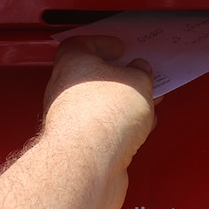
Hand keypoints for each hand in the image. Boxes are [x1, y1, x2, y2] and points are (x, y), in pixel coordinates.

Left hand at [41, 36, 156, 208]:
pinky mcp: (79, 148)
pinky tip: (139, 132)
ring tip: (145, 105)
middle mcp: (63, 90)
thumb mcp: (137, 82)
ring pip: (98, 107)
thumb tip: (141, 71)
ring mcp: (69, 121)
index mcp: (72, 63)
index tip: (119, 47)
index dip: (103, 43)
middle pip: (91, 77)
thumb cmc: (102, 117)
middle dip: (118, 78)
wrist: (88, 164)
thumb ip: (140, 73)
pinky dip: (120, 130)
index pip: (81, 44)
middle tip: (138, 77)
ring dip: (122, 106)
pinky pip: (102, 132)